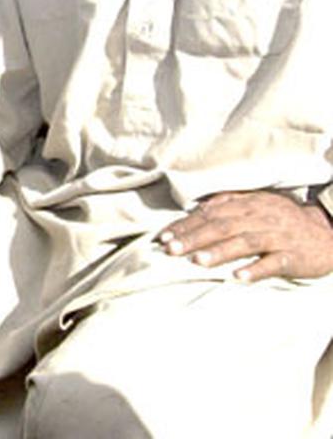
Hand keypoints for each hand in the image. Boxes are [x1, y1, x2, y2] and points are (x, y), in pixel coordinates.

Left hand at [159, 191, 332, 281]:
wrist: (328, 231)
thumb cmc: (282, 220)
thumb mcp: (257, 204)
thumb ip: (228, 204)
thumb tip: (195, 208)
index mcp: (249, 204)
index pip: (211, 213)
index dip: (186, 224)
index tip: (163, 237)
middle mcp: (261, 217)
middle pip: (223, 226)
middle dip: (194, 237)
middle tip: (170, 249)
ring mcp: (278, 236)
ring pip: (245, 242)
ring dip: (219, 252)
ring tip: (196, 262)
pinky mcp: (293, 256)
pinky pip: (273, 262)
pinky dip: (255, 269)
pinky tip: (238, 278)